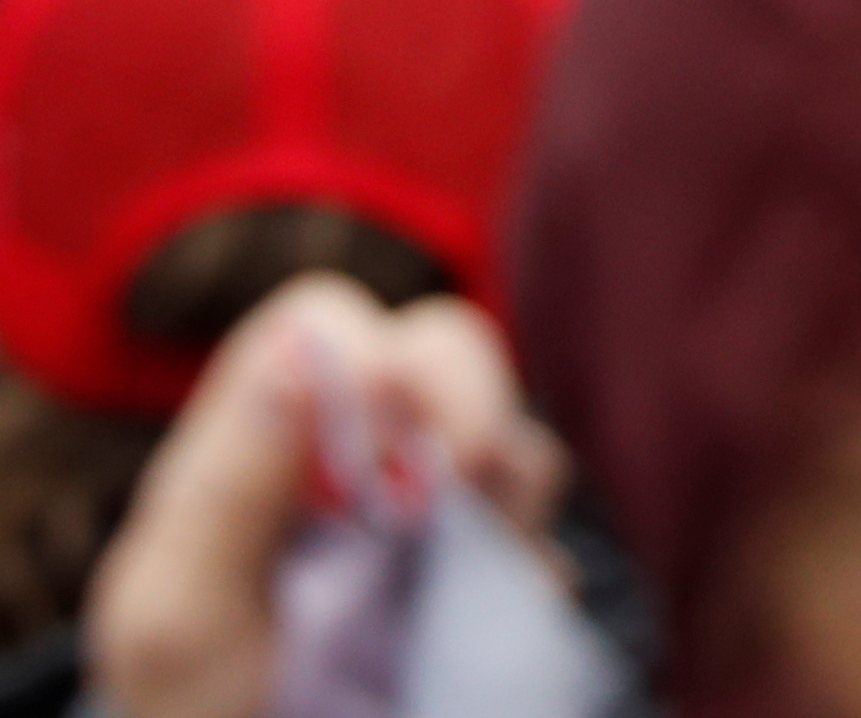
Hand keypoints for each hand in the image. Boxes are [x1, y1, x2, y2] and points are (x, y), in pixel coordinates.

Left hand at [87, 277, 566, 717]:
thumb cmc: (187, 689)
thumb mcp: (178, 609)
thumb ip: (227, 488)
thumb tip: (297, 361)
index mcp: (257, 429)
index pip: (325, 322)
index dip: (362, 354)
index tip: (374, 435)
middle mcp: (352, 442)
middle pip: (441, 343)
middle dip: (468, 395)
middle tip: (466, 474)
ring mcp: (424, 498)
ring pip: (510, 429)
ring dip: (504, 486)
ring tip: (457, 569)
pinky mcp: (480, 558)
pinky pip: (540, 527)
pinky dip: (528, 556)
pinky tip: (484, 610)